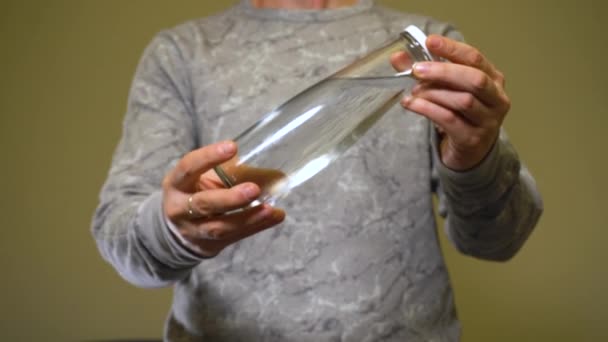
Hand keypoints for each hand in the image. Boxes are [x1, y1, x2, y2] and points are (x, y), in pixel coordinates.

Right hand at [162, 141, 284, 256]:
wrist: (179, 231)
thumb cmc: (196, 193)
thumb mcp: (202, 178)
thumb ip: (229, 172)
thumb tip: (274, 174)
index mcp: (176, 183)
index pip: (188, 167)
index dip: (208, 157)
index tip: (232, 147)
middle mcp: (179, 208)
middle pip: (203, 204)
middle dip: (230, 198)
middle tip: (254, 189)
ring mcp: (193, 230)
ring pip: (220, 227)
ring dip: (248, 218)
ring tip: (269, 209)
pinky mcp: (209, 245)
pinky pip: (235, 236)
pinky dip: (257, 226)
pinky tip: (274, 217)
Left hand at [394, 35, 510, 170]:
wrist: (469, 152)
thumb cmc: (459, 114)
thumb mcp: (445, 89)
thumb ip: (424, 72)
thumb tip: (398, 56)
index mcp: (493, 78)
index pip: (474, 58)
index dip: (452, 48)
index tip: (429, 41)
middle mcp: (496, 98)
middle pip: (474, 79)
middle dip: (443, 71)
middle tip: (416, 69)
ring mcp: (487, 121)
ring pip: (463, 101)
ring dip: (433, 93)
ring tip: (413, 91)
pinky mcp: (472, 139)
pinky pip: (449, 120)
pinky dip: (428, 109)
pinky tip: (411, 104)